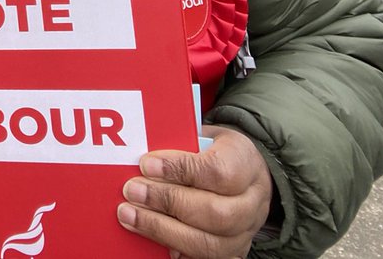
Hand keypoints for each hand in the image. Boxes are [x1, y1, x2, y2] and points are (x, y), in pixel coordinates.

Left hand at [116, 125, 272, 258]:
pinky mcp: (233, 252)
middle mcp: (253, 201)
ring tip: (130, 215)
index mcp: (245, 162)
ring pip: (209, 243)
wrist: (246, 176)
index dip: (180, 169)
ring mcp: (246, 231)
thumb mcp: (202, 135)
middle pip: (215, 212)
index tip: (146, 164)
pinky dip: (175, 251)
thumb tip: (142, 158)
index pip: (218, 170)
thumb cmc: (215, 152)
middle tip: (132, 191)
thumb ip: (177, 143)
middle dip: (167, 202)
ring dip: (162, 229)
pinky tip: (149, 237)